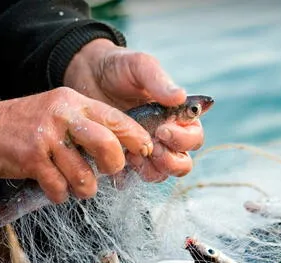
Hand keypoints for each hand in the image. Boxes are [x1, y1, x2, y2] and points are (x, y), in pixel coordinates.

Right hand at [0, 87, 152, 202]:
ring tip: (79, 185)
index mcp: (76, 103)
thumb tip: (128, 148)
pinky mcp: (32, 159)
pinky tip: (56, 188)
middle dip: (114, 166)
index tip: (145, 153)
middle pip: (107, 145)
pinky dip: (61, 194)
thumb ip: (92, 124)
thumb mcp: (63, 111)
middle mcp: (64, 116)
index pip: (117, 120)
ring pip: (84, 175)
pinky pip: (60, 187)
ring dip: (86, 188)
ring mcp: (47, 137)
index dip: (137, 139)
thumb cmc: (33, 125)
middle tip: (109, 172)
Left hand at [63, 39, 203, 181]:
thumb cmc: (118, 67)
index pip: (195, 137)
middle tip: (152, 145)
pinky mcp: (126, 158)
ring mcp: (146, 149)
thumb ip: (159, 81)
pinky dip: (130, 175)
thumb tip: (181, 96)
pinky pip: (135, 177)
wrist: (86, 73)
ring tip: (133, 155)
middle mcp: (166, 136)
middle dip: (171, 160)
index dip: (184, 139)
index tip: (163, 129)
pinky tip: (118, 160)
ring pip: (162, 173)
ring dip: (152, 169)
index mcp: (178, 116)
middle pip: (183, 162)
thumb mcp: (139, 66)